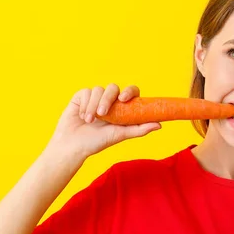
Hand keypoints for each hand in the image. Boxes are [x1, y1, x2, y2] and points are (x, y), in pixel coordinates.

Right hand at [46, 84, 160, 158]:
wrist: (73, 146)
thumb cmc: (97, 142)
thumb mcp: (120, 135)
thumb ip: (139, 129)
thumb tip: (160, 124)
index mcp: (121, 108)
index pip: (130, 92)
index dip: (129, 91)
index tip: (124, 99)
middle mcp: (109, 101)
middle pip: (114, 88)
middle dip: (108, 99)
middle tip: (104, 112)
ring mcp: (95, 98)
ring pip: (98, 89)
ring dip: (94, 105)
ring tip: (90, 120)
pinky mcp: (81, 97)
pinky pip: (86, 92)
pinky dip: (85, 105)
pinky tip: (83, 116)